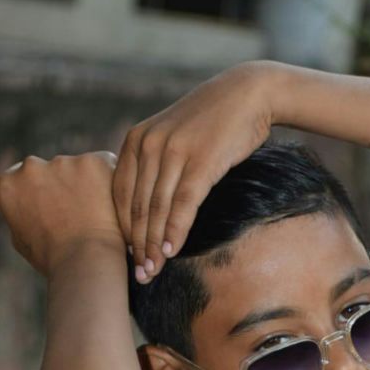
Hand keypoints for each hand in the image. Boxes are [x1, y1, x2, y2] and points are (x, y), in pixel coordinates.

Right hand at [0, 151, 124, 278]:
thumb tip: (28, 207)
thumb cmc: (56, 260)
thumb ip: (22, 214)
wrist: (86, 262)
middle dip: (67, 186)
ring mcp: (63, 162)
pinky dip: (111, 181)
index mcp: (9, 185)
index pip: (26, 179)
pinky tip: (113, 208)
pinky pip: (106, 165)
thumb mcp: (23, 240)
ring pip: (80, 168)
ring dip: (89, 184)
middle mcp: (31, 167)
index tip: (59, 212)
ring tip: (99, 216)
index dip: (46, 195)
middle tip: (83, 215)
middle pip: (53, 170)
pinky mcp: (93, 162)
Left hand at [112, 60, 277, 282]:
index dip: (123, 231)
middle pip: (138, 207)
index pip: (121, 196)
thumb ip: (155, 165)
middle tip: (139, 275)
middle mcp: (148, 145)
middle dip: (137, 245)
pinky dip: (175, 230)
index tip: (127, 258)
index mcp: (136, 141)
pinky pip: (183, 204)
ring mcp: (173, 152)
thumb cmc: (212, 122)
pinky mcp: (200, 161)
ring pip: (157, 209)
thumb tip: (148, 206)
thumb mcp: (173, 137)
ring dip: (154, 245)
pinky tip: (172, 251)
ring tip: (153, 271)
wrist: (247, 94)